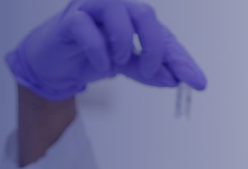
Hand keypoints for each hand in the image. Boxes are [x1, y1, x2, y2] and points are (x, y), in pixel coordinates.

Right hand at [7, 0, 207, 100]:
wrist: (51, 65)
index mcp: (131, 15)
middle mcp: (114, 6)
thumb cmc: (87, 55)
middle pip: (144, 13)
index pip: (163, 33)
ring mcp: (91, 9)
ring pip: (118, 10)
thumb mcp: (124, 66)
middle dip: (154, 47)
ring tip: (120, 62)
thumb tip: (175, 79)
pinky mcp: (69, 20)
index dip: (180, 58)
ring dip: (125, 43)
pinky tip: (102, 65)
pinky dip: (98, 50)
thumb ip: (148, 71)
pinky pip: (86, 28)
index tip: (196, 82)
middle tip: (150, 71)